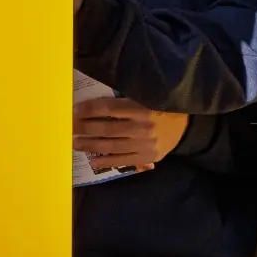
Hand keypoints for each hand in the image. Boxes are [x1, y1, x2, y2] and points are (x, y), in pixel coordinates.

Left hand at [73, 96, 189, 171]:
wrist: (187, 127)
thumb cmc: (164, 106)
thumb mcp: (149, 95)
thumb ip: (128, 96)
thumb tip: (100, 97)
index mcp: (142, 107)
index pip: (109, 108)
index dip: (89, 110)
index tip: (74, 110)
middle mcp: (141, 127)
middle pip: (106, 128)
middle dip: (85, 127)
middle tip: (69, 127)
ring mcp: (143, 145)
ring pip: (111, 145)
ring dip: (90, 145)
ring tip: (75, 143)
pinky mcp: (146, 157)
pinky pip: (122, 160)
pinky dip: (106, 161)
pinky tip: (92, 161)